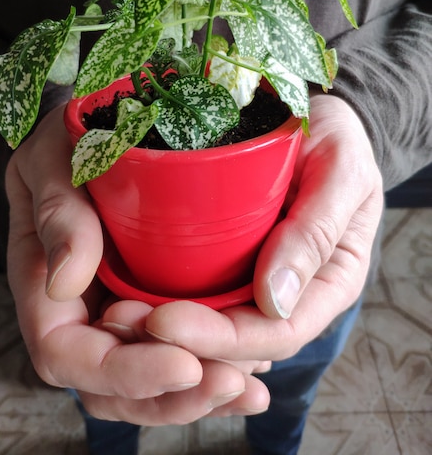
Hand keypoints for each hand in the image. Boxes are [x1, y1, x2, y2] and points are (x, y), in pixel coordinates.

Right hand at [5, 105, 268, 423]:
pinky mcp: (153, 296)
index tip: (182, 361)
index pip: (66, 352)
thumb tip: (66, 285)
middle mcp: (80, 303)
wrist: (116, 119)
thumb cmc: (77, 131)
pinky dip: (212, 364)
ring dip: (198, 392)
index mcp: (43, 277)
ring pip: (148, 377)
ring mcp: (116, 303)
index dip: (121, 370)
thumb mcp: (57, 155)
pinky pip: (176, 349)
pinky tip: (251, 367)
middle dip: (171, 394)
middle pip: (112, 383)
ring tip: (250, 387)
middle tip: (230, 382)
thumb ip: (57, 212)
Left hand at [136, 95, 383, 362]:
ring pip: (211, 322)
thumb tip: (275, 301)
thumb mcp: (341, 170)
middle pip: (236, 341)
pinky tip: (125, 292)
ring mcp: (256, 275)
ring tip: (113, 314)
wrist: (311, 113)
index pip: (276, 333)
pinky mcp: (227, 255)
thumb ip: (317, 230)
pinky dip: (161, 296)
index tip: (164, 322)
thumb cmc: (337, 138)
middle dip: (180, 342)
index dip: (221, 340)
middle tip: (120, 322)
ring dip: (161, 328)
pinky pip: (196, 288)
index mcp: (327, 283)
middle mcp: (290, 291)